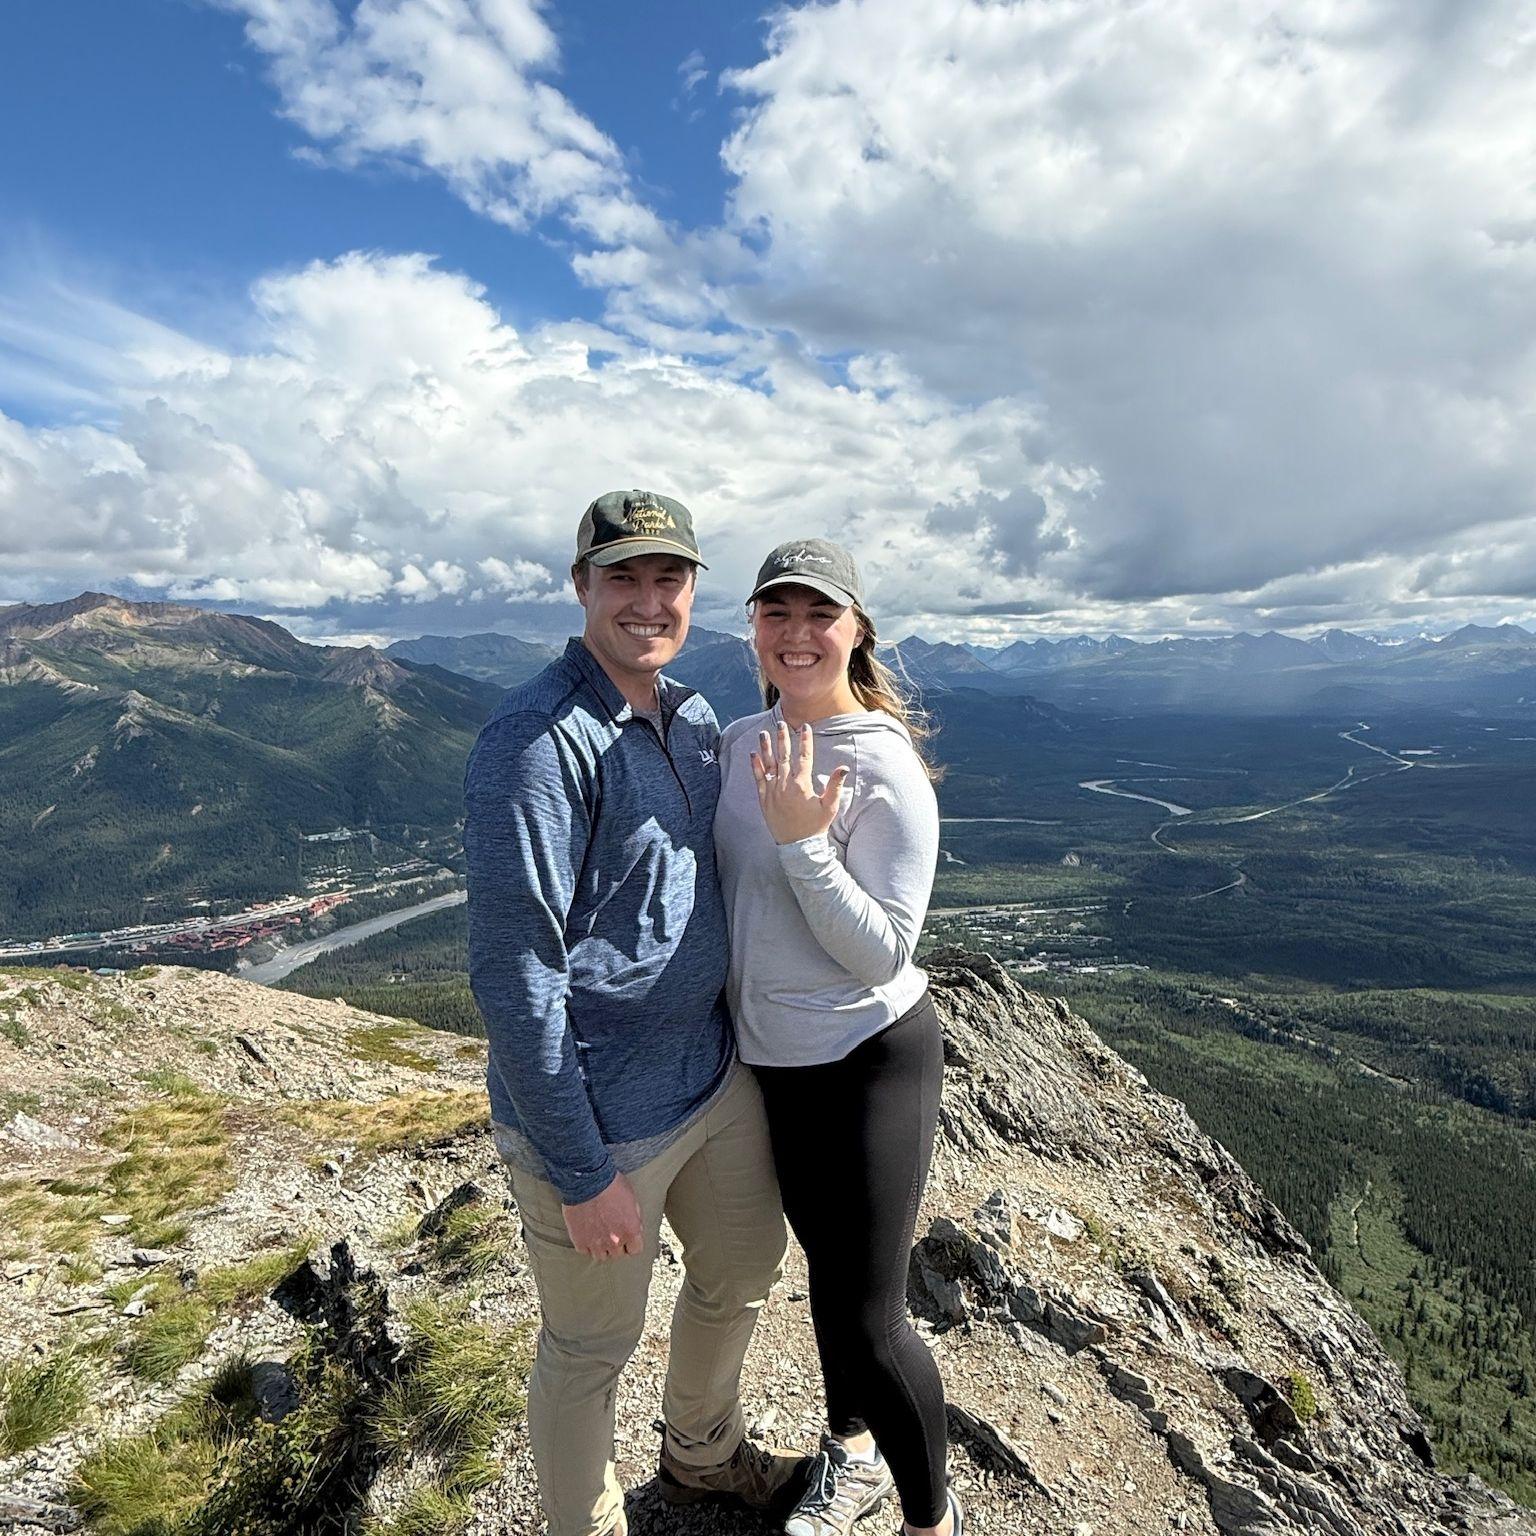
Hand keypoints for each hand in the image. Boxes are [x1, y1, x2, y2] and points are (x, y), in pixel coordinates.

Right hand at [562, 1171, 643, 1260]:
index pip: (635, 1250)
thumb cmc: (611, 1185)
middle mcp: (614, 1241)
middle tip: (610, 1231)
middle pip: (617, 1254)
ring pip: (601, 1256)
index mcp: (630, 1231)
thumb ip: (634, 1219)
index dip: (631, 1243)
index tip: (626, 1237)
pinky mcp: (580, 1241)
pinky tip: (586, 1232)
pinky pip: (584, 1250)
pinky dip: (586, 1243)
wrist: (587, 1181)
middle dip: (616, 1244)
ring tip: (598, 1233)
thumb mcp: (632, 1199)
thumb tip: (634, 1229)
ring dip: (601, 1246)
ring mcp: (596, 1244)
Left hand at [751, 721, 849, 845]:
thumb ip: (835, 785)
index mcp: (802, 785)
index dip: (805, 741)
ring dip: (766, 748)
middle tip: (781, 723)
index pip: (805, 757)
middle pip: (784, 756)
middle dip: (783, 738)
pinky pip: (758, 779)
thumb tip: (844, 767)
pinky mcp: (764, 800)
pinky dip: (755, 766)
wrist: (798, 846)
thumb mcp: (830, 806)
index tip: (805, 727)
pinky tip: (753, 754)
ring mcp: (773, 792)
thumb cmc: (815, 826)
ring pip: (768, 765)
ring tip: (763, 733)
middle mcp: (785, 785)